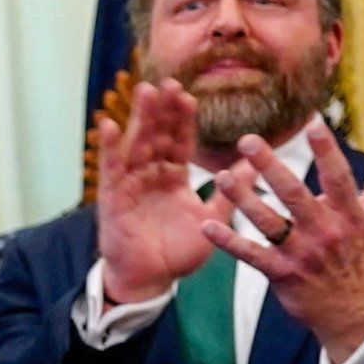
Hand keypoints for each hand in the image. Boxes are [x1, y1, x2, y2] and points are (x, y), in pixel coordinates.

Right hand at [93, 74, 224, 305]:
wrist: (150, 281)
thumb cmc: (177, 253)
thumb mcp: (210, 220)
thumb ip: (229, 194)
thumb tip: (255, 167)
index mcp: (174, 178)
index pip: (179, 141)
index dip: (183, 119)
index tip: (189, 95)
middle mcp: (151, 175)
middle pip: (157, 134)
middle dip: (162, 109)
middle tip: (169, 82)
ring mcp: (131, 183)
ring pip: (136, 144)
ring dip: (139, 118)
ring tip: (145, 91)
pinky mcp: (114, 198)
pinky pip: (111, 169)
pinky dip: (109, 148)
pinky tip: (109, 125)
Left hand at [209, 122, 363, 361]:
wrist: (354, 314)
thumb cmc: (363, 259)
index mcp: (349, 217)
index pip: (338, 178)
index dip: (326, 151)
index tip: (312, 124)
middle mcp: (324, 233)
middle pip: (294, 195)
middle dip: (270, 167)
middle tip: (248, 141)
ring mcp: (301, 254)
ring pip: (268, 222)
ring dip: (244, 199)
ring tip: (223, 177)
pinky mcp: (281, 273)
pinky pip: (251, 255)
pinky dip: (228, 242)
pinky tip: (208, 226)